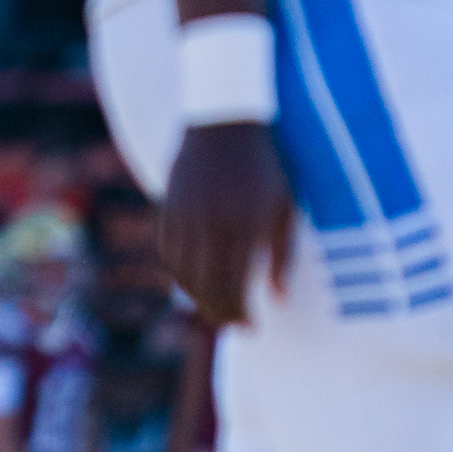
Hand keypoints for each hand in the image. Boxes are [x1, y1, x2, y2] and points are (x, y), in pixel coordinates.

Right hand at [158, 120, 292, 325]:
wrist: (224, 122)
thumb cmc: (265, 166)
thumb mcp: (285, 207)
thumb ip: (282, 255)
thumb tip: (278, 299)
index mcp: (244, 226)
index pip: (235, 287)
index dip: (241, 315)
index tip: (252, 329)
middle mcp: (210, 225)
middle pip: (206, 287)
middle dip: (220, 313)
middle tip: (233, 326)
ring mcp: (184, 217)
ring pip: (183, 274)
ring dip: (198, 298)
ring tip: (215, 310)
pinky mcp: (168, 208)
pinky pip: (168, 253)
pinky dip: (179, 274)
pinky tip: (193, 282)